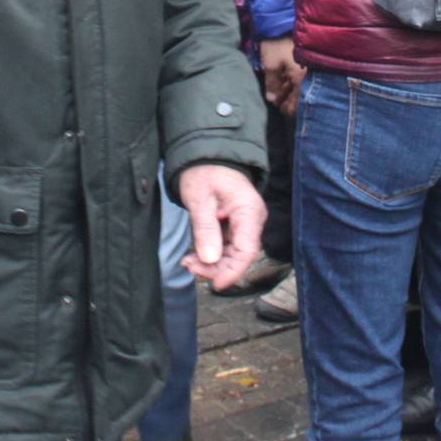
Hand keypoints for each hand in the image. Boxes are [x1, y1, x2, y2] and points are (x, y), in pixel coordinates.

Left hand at [175, 163, 265, 290]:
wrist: (204, 156)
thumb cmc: (204, 172)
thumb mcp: (200, 200)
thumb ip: (205, 230)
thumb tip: (209, 259)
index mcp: (249, 211)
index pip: (247, 250)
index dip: (232, 271)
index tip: (215, 284)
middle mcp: (252, 219)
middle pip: (240, 256)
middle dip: (216, 268)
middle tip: (190, 267)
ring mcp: (245, 223)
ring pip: (233, 254)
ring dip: (212, 263)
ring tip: (188, 262)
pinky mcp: (236, 225)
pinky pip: (227, 247)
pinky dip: (211, 254)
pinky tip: (194, 256)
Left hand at [258, 37, 304, 114]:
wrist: (282, 23)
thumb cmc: (276, 45)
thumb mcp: (271, 65)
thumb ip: (272, 84)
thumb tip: (272, 99)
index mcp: (300, 78)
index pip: (297, 103)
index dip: (288, 109)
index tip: (281, 109)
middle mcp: (307, 75)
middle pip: (299, 95)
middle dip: (288, 100)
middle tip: (278, 103)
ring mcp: (306, 67)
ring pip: (299, 85)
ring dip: (289, 90)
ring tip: (278, 93)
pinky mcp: (303, 61)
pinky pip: (299, 76)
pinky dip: (291, 80)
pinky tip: (283, 81)